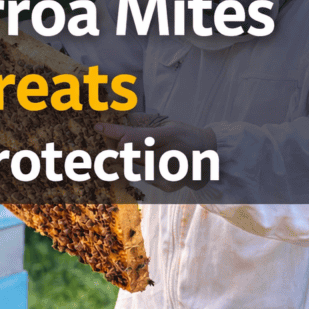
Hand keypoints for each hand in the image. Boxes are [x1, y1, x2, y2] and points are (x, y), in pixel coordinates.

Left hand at [95, 113, 217, 191]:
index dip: (114, 131)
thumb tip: (117, 122)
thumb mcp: (169, 124)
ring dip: (125, 160)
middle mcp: (170, 156)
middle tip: (113, 144)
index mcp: (170, 136)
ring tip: (129, 155)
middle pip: (129, 153)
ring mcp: (168, 173)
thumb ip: (144, 125)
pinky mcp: (166, 186)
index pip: (134, 135)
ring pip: (131, 167)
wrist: (209, 158)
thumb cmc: (184, 136)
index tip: (98, 127)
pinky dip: (138, 169)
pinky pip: (140, 177)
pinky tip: (145, 165)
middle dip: (116, 147)